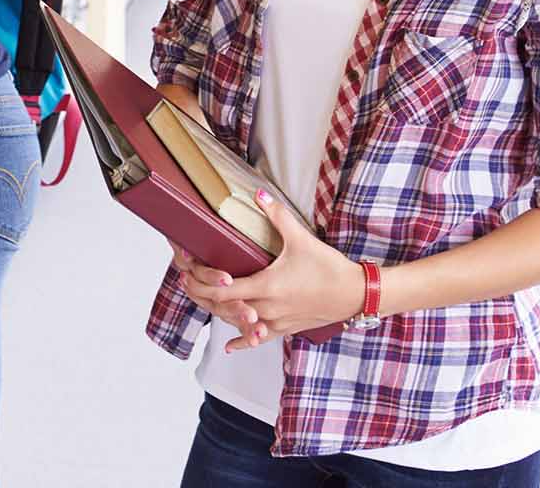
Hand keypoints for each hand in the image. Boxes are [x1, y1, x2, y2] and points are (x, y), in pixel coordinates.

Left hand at [177, 192, 365, 352]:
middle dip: (201, 295)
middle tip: (185, 282)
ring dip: (218, 312)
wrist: (354, 294)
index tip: (187, 272)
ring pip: (238, 323)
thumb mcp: (301, 239)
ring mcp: (275, 322)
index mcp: (266, 286)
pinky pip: (258, 338)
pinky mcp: (286, 329)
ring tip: (202, 299)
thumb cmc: (328, 267)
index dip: (201, 283)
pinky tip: (232, 345)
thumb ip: (277, 216)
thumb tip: (259, 195)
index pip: (222, 290)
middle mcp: (267, 308)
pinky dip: (243, 339)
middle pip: (223, 308)